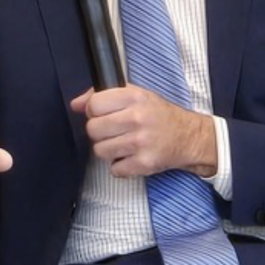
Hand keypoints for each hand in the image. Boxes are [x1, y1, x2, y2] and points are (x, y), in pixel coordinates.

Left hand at [71, 85, 216, 177]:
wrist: (189, 136)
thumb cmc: (158, 115)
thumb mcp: (134, 95)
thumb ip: (102, 95)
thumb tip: (75, 104)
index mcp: (133, 97)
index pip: (93, 104)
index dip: (93, 111)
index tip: (102, 114)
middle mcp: (137, 118)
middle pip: (92, 129)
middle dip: (99, 132)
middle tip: (112, 131)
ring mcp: (141, 142)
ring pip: (100, 150)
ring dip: (108, 150)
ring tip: (122, 144)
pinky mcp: (145, 163)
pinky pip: (115, 169)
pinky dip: (120, 166)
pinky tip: (130, 157)